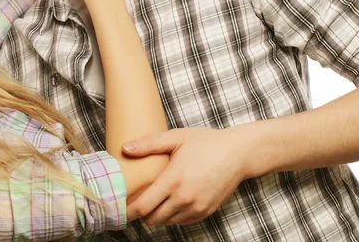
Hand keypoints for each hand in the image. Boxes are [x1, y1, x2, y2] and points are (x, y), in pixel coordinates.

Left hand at [123, 127, 252, 225]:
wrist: (238, 153)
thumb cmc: (206, 142)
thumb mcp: (176, 137)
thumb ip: (149, 144)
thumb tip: (125, 148)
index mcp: (174, 181)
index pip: (144, 206)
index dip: (129, 210)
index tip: (120, 206)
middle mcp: (185, 199)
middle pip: (153, 218)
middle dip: (141, 213)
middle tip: (134, 201)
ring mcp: (197, 208)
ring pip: (168, 222)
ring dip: (157, 215)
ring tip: (151, 200)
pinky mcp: (206, 212)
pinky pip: (183, 221)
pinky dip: (173, 216)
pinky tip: (170, 201)